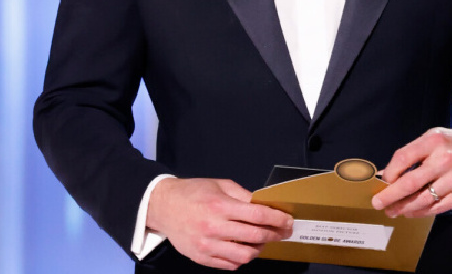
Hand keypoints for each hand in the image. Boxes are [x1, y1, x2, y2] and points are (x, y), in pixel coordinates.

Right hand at [146, 177, 292, 269]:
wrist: (163, 206)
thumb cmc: (194, 192)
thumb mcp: (220, 185)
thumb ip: (243, 196)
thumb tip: (264, 205)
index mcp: (221, 206)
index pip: (258, 215)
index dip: (278, 219)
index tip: (288, 221)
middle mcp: (214, 227)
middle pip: (255, 236)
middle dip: (275, 235)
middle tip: (283, 232)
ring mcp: (207, 246)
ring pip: (244, 256)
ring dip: (259, 249)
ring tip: (262, 242)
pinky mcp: (201, 258)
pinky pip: (229, 265)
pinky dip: (241, 259)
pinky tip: (243, 249)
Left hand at [371, 127, 451, 217]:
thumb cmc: (450, 145)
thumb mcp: (430, 139)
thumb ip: (410, 154)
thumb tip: (387, 176)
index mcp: (434, 141)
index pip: (403, 158)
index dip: (389, 173)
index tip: (383, 182)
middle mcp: (446, 159)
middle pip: (411, 183)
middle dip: (391, 196)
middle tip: (379, 204)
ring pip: (423, 199)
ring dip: (405, 208)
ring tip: (394, 211)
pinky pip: (438, 208)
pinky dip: (422, 212)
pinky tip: (412, 212)